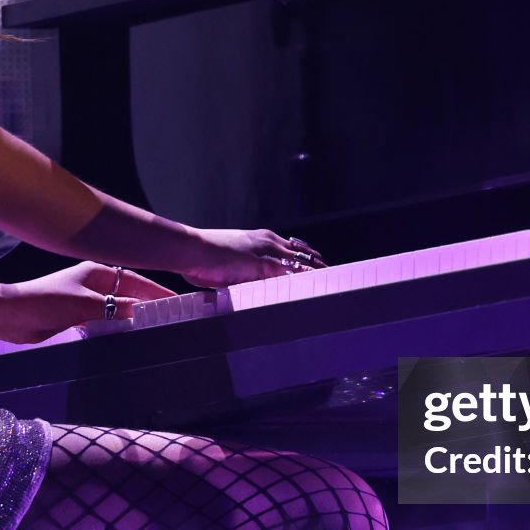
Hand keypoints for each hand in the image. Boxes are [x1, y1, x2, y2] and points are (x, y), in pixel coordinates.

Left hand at [0, 262, 176, 344]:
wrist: (13, 317)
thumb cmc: (45, 302)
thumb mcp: (84, 304)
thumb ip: (115, 307)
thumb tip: (141, 310)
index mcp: (97, 272)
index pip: (136, 280)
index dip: (157, 290)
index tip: (177, 301)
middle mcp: (95, 284)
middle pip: (130, 293)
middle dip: (149, 304)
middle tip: (172, 317)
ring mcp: (87, 300)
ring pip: (119, 308)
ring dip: (133, 318)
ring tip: (156, 328)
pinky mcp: (79, 316)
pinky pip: (107, 321)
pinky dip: (118, 327)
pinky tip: (129, 337)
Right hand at [177, 229, 324, 289]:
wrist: (191, 250)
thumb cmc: (201, 259)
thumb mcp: (228, 266)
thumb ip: (242, 275)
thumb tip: (245, 288)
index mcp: (260, 239)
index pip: (293, 249)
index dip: (308, 261)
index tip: (321, 270)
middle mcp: (268, 241)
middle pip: (305, 254)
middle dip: (321, 267)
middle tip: (339, 280)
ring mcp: (268, 251)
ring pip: (304, 262)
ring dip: (320, 275)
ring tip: (337, 287)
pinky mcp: (265, 264)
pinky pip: (293, 272)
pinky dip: (307, 281)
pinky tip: (318, 290)